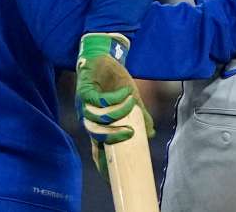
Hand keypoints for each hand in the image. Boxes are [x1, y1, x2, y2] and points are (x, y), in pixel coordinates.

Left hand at [76, 33, 154, 159]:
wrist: (103, 57)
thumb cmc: (115, 81)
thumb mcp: (131, 100)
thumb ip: (139, 117)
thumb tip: (150, 134)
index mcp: (98, 124)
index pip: (97, 149)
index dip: (102, 163)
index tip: (110, 179)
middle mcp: (89, 118)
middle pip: (95, 136)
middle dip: (112, 138)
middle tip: (130, 134)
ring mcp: (85, 104)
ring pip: (96, 119)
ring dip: (115, 115)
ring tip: (131, 107)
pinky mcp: (84, 90)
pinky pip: (99, 100)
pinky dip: (115, 98)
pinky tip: (127, 92)